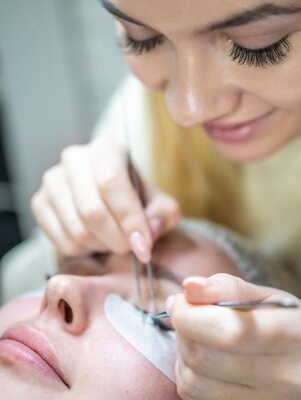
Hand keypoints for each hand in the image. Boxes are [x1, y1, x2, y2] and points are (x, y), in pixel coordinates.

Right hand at [31, 136, 180, 259]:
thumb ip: (163, 214)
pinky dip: (84, 251)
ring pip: (77, 229)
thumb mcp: (159, 202)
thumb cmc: (135, 197)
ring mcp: (53, 180)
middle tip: (130, 248)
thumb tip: (150, 229)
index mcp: (107, 148)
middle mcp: (75, 158)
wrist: (109, 198)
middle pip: (92, 210)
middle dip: (117, 239)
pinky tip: (96, 242)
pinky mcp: (39, 203)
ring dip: (101, 246)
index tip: (143, 245)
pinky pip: (62, 241)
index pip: (112, 182)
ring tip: (114, 242)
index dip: (129, 218)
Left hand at [169, 273, 300, 399]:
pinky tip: (204, 365)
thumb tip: (189, 288)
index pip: (232, 331)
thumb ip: (225, 287)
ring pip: (194, 382)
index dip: (192, 316)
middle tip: (186, 318)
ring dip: (182, 355)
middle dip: (184, 332)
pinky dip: (188, 377)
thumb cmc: (275, 319)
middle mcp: (293, 377)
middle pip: (206, 357)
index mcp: (300, 333)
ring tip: (196, 340)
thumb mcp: (260, 293)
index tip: (180, 302)